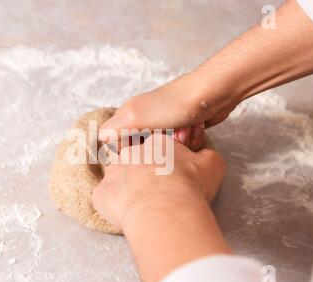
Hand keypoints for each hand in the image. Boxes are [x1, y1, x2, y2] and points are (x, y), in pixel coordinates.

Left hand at [92, 134, 229, 281]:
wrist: (166, 209)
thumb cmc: (189, 185)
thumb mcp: (212, 165)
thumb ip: (206, 157)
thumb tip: (204, 157)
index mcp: (157, 144)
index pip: (158, 149)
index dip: (166, 164)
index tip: (172, 178)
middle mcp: (131, 153)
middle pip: (135, 161)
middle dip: (143, 175)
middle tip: (158, 194)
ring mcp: (113, 172)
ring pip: (118, 178)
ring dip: (128, 189)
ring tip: (143, 207)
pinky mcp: (101, 194)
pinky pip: (106, 200)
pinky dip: (115, 208)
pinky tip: (130, 216)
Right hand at [99, 1, 312, 151]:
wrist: (211, 94)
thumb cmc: (173, 106)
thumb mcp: (136, 117)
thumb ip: (115, 128)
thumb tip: (101, 140)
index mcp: (129, 112)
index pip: (115, 140)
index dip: (126, 151)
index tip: (139, 156)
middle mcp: (144, 116)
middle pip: (140, 146)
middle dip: (154, 151)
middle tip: (166, 145)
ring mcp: (164, 120)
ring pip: (161, 147)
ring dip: (173, 147)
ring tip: (183, 137)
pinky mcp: (182, 124)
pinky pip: (178, 144)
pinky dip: (186, 143)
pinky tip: (192, 135)